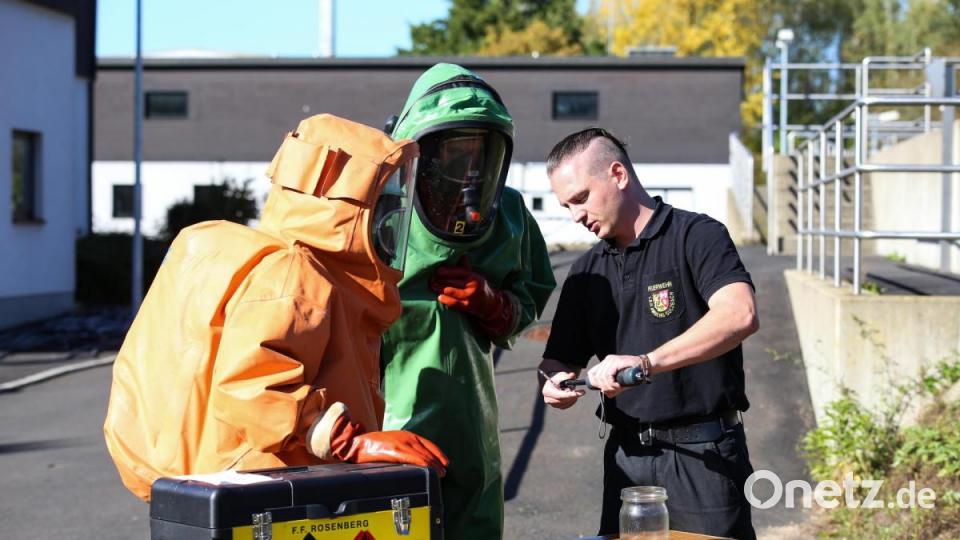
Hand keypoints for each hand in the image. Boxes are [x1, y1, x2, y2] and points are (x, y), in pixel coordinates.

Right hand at [321, 411, 448, 475]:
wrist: (357, 444)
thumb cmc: (373, 445)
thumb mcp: (392, 442)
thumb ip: (403, 448)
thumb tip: (415, 460)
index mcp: (406, 434)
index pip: (427, 443)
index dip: (438, 453)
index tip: (445, 462)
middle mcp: (406, 437)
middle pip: (427, 449)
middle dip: (437, 460)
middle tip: (444, 470)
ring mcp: (400, 443)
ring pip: (422, 454)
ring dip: (433, 464)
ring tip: (440, 473)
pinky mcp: (394, 450)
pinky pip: (412, 457)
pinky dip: (422, 463)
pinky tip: (428, 468)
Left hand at [429, 255, 512, 334]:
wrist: (490, 305)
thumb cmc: (480, 288)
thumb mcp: (476, 276)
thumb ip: (466, 267)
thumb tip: (462, 254)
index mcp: (474, 276)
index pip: (459, 272)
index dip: (447, 271)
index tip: (437, 271)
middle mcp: (472, 286)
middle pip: (452, 281)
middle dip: (440, 280)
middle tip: (431, 279)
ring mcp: (469, 297)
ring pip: (451, 291)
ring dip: (439, 289)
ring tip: (432, 286)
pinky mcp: (467, 306)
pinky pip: (453, 303)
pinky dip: (446, 300)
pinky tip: (440, 297)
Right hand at [539, 360, 583, 409]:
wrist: (554, 383)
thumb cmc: (557, 379)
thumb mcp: (561, 375)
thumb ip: (567, 376)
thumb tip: (572, 375)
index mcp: (547, 391)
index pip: (559, 395)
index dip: (569, 395)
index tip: (577, 393)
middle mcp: (548, 399)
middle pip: (563, 401)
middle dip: (572, 396)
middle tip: (581, 392)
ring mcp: (552, 404)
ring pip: (565, 404)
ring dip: (572, 398)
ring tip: (575, 391)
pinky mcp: (557, 406)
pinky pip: (566, 406)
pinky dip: (571, 401)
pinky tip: (573, 396)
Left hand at [587, 354, 643, 397]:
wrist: (645, 366)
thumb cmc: (634, 374)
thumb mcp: (621, 382)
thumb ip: (612, 388)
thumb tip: (605, 393)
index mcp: (606, 363)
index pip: (592, 373)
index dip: (594, 383)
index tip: (602, 389)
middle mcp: (607, 360)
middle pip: (595, 376)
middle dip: (602, 386)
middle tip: (612, 390)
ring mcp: (611, 360)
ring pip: (601, 376)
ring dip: (608, 386)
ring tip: (617, 388)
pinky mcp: (616, 362)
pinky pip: (608, 375)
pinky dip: (612, 383)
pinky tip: (618, 386)